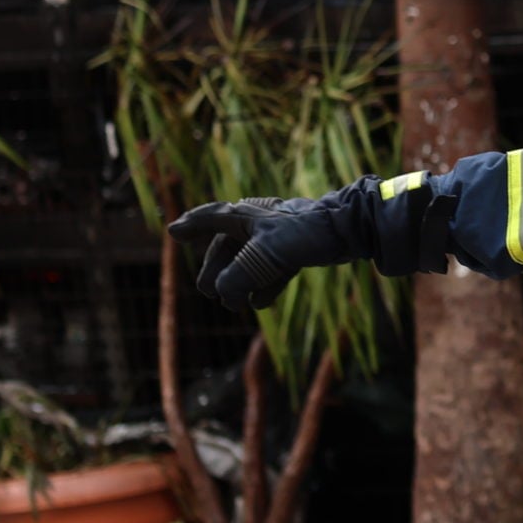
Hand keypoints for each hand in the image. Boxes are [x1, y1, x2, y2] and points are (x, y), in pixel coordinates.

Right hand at [167, 193, 365, 312]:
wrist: (348, 231)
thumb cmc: (303, 234)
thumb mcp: (264, 256)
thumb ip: (237, 277)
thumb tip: (225, 296)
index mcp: (244, 217)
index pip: (210, 218)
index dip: (192, 226)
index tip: (174, 232)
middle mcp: (256, 225)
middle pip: (224, 249)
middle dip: (217, 272)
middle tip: (210, 292)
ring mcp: (276, 238)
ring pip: (247, 263)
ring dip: (240, 283)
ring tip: (236, 305)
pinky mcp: (293, 251)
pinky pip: (270, 270)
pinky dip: (264, 285)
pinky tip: (261, 302)